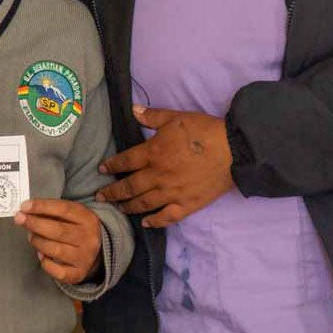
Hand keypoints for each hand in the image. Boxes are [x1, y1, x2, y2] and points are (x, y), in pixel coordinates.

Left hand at [14, 199, 102, 284]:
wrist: (98, 253)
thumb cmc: (77, 230)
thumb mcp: (72, 216)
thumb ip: (53, 212)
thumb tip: (27, 210)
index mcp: (88, 219)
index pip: (64, 209)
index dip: (42, 207)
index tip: (24, 206)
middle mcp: (89, 238)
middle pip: (58, 230)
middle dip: (35, 224)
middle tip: (19, 219)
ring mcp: (84, 258)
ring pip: (55, 250)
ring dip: (38, 242)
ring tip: (31, 237)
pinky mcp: (78, 274)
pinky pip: (56, 270)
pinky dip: (45, 262)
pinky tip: (41, 255)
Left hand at [97, 107, 233, 227]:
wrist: (232, 150)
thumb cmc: (203, 130)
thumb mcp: (175, 117)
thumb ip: (152, 116)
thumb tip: (133, 110)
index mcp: (153, 152)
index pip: (125, 161)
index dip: (111, 166)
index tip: (102, 170)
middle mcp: (158, 175)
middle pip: (129, 186)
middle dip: (112, 192)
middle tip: (100, 196)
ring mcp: (172, 192)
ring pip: (143, 203)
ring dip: (128, 206)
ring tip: (119, 208)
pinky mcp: (187, 204)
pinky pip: (166, 217)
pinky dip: (154, 221)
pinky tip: (145, 222)